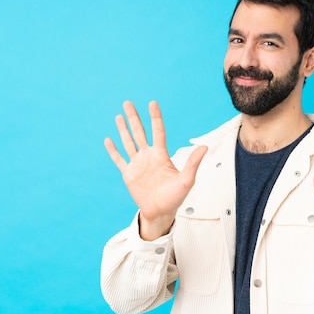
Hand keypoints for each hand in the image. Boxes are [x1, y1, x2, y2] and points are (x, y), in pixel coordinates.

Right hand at [104, 101, 207, 239]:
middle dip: (134, 118)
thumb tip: (205, 146)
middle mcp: (148, 156)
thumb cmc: (176, 197)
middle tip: (128, 102)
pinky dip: (113, 150)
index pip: (157, 131)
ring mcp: (137, 164)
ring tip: (119, 116)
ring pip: (128, 142)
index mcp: (161, 155)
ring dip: (123, 129)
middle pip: (139, 132)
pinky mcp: (128, 174)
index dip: (155, 117)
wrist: (161, 212)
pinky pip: (119, 160)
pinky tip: (108, 140)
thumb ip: (193, 163)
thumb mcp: (187, 180)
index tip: (152, 103)